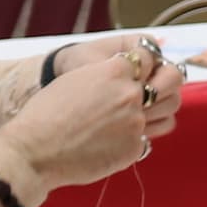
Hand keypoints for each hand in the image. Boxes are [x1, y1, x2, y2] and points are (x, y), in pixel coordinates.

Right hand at [3, 46, 183, 191]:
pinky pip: (149, 138)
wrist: (34, 150)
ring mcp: (136, 121)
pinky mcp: (135, 147)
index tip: (144, 68)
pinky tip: (118, 138)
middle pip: (171, 79)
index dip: (146, 62)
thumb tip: (126, 75)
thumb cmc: (45, 113)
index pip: (148, 56)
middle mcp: (131, 93)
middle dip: (168, 80)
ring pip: (169, 110)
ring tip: (147, 112)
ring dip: (161, 108)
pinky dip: (135, 137)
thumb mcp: (76, 79)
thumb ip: (107, 75)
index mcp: (115, 70)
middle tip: (160, 87)